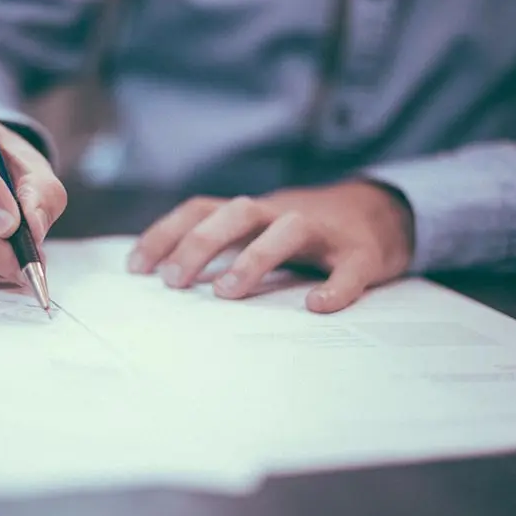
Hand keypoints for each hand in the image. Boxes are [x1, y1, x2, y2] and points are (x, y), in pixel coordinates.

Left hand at [128, 181, 413, 312]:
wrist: (380, 213)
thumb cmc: (305, 232)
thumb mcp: (259, 230)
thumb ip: (223, 246)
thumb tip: (167, 278)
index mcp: (253, 212)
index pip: (201, 209)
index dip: (165, 233)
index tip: (136, 268)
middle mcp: (282, 213)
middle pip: (236, 213)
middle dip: (200, 243)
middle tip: (173, 282)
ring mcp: (324, 231)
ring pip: (288, 229)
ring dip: (254, 257)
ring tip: (227, 293)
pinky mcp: (362, 253)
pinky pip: (350, 268)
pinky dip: (336, 287)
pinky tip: (318, 306)